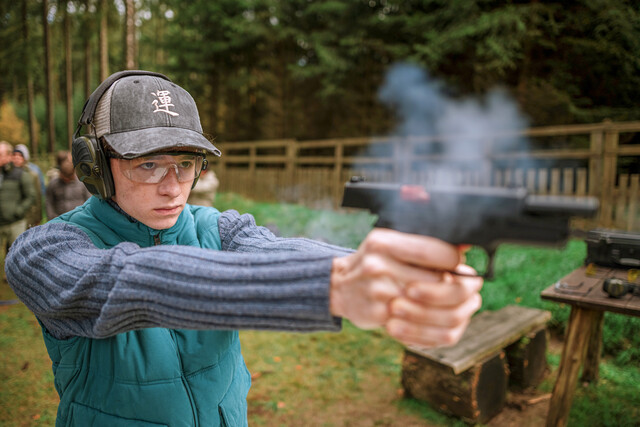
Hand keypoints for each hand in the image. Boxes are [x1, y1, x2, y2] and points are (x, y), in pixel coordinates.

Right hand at [330, 228, 481, 347]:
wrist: (338, 287)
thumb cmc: (372, 263)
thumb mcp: (389, 244)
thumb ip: (421, 246)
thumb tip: (464, 248)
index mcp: (385, 243)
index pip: (434, 252)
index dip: (456, 262)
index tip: (460, 266)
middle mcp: (379, 266)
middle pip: (439, 283)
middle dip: (460, 289)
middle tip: (469, 290)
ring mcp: (379, 293)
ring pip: (434, 310)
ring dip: (452, 311)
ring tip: (458, 307)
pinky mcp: (379, 316)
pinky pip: (419, 329)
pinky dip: (435, 329)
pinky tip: (440, 324)